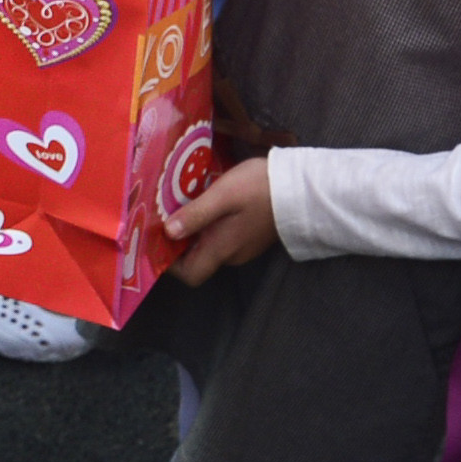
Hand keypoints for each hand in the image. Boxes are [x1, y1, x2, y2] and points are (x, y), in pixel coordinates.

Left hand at [164, 155, 280, 283]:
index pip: (189, 274)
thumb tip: (168, 232)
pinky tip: (204, 202)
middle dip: (178, 241)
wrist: (303, 187)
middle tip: (163, 215)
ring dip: (193, 230)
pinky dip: (209, 225)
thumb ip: (196, 214)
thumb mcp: (223, 195)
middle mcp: (231, 254)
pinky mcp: (251, 235)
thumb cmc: (260, 189)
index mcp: (221, 249)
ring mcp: (243, 246)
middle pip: (197, 259)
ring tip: (180, 204)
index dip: (170, 264)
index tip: (157, 241)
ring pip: (209, 246)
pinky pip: (223, 236)